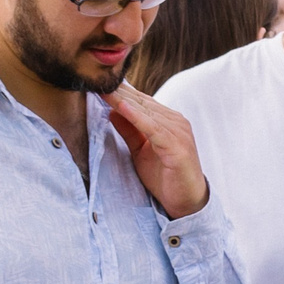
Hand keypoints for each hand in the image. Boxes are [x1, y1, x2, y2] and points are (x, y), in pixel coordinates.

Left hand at [107, 82, 210, 218]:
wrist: (187, 201)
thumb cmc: (165, 177)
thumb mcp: (141, 151)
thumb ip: (129, 131)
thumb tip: (112, 112)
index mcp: (168, 120)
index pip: (141, 102)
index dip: (120, 93)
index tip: (98, 84)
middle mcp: (176, 122)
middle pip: (142, 103)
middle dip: (119, 93)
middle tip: (97, 82)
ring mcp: (178, 132)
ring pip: (146, 112)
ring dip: (124, 101)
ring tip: (105, 91)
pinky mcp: (177, 146)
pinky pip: (153, 128)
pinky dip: (137, 118)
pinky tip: (121, 108)